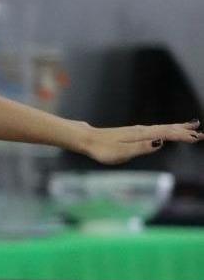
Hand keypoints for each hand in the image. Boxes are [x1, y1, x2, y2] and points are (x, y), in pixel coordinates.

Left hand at [84, 119, 201, 164]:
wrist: (87, 139)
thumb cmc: (102, 149)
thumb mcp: (121, 152)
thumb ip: (141, 148)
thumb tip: (160, 142)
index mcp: (141, 135)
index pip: (166, 134)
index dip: (182, 136)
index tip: (197, 138)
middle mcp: (141, 130)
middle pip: (167, 129)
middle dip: (184, 131)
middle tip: (201, 134)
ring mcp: (138, 131)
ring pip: (162, 128)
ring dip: (178, 129)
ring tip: (192, 127)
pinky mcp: (134, 133)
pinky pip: (155, 130)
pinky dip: (167, 129)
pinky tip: (169, 131)